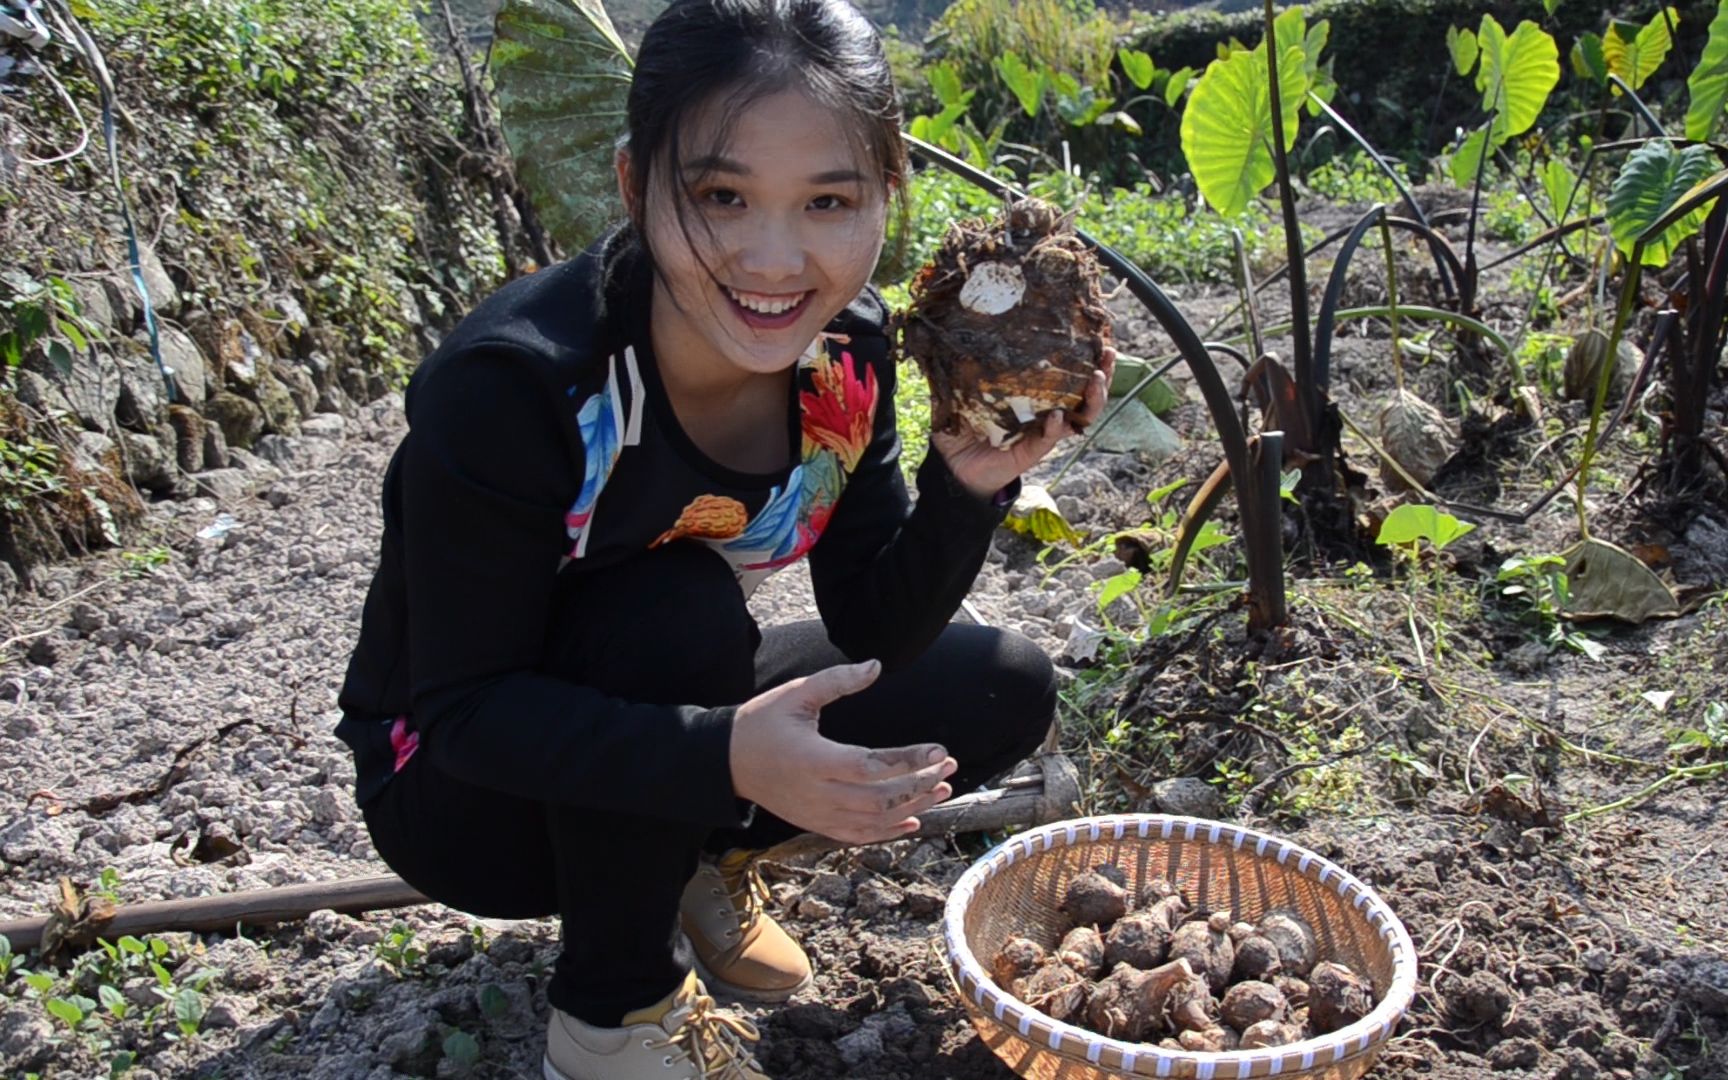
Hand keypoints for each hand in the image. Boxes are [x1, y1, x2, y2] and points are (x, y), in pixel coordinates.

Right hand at [729, 660, 958, 845]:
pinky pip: (858, 835)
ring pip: (874, 821)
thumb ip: (837, 681)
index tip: (940, 750)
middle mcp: (818, 793)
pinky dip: (889, 832)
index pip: (871, 766)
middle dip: (920, 784)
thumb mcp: (796, 694)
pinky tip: (914, 821)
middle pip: (880, 799)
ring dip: (913, 807)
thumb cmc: (762, 722)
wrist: (727, 761)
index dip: (909, 761)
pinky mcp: (816, 824)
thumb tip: (876, 665)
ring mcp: (817, 814)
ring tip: (942, 789)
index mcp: (814, 759)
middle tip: (949, 767)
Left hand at [932, 346, 1116, 499]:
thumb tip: (944, 343)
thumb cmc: (960, 430)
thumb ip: (955, 374)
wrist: (952, 468)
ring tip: (1096, 379)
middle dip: (1102, 374)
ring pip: (1078, 417)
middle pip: (1083, 394)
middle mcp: (1043, 413)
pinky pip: (1049, 440)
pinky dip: (1055, 428)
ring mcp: (1041, 433)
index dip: (1084, 358)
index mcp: (1032, 397)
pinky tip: (1059, 415)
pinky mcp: (1032, 453)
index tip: (1097, 338)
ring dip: (1092, 399)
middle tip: (1108, 354)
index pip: (1065, 376)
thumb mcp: (957, 396)